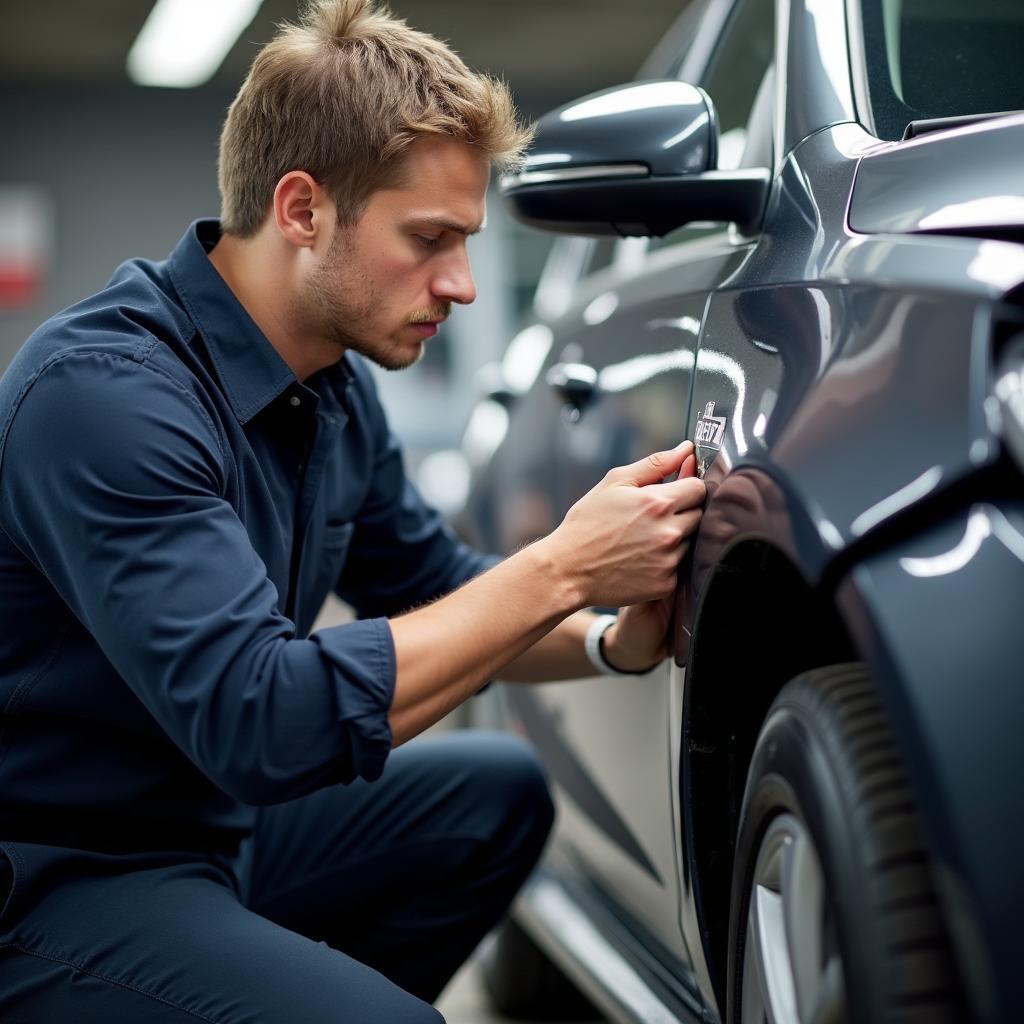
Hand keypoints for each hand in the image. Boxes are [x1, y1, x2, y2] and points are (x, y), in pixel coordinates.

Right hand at [600, 449, 700, 670]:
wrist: (568, 569)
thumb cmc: (587, 524)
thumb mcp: (615, 483)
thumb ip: (655, 464)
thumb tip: (686, 449)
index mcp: (658, 503)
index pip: (699, 488)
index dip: (685, 487)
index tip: (670, 493)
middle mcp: (669, 532)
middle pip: (699, 514)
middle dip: (681, 512)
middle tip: (650, 518)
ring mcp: (669, 561)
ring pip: (690, 541)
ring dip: (675, 538)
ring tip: (643, 540)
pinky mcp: (666, 584)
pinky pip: (680, 567)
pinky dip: (666, 562)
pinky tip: (642, 559)